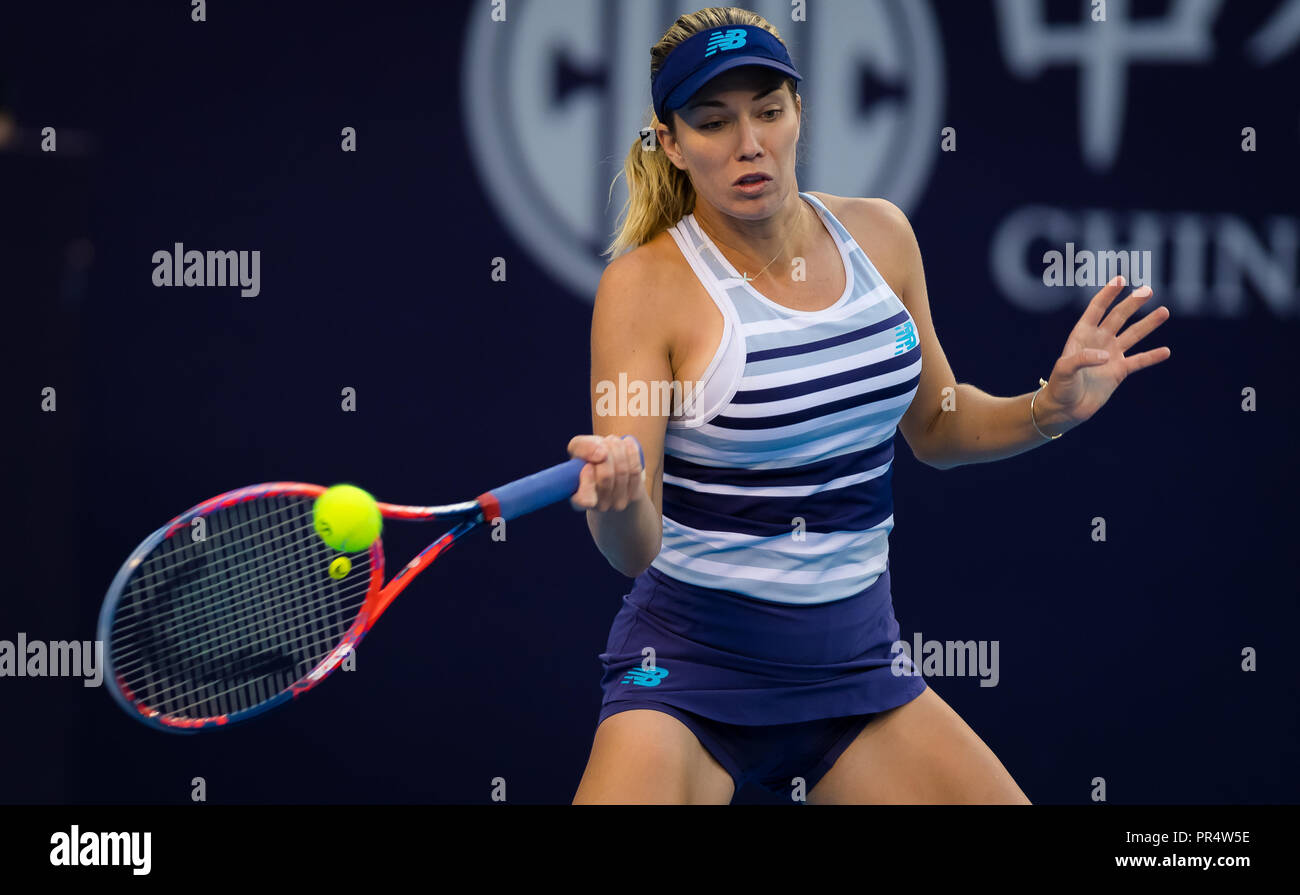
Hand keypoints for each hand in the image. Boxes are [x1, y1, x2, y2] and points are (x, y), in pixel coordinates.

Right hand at [566, 434, 646, 511]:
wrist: (612, 465)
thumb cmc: (590, 457)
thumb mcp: (578, 449)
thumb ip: (582, 448)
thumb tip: (601, 454)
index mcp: (578, 499)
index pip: (583, 499)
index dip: (587, 479)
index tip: (587, 465)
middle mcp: (598, 506)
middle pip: (606, 476)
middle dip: (606, 452)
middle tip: (603, 442)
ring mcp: (618, 503)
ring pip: (621, 470)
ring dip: (618, 449)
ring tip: (613, 441)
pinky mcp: (634, 495)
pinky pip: (635, 470)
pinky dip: (631, 452)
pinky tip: (627, 442)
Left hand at [1041, 276, 1171, 425]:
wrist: (1065, 408)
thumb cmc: (1059, 386)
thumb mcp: (1064, 370)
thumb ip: (1082, 359)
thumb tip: (1106, 355)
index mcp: (1082, 335)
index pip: (1096, 310)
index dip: (1107, 295)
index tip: (1120, 279)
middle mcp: (1099, 341)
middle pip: (1118, 317)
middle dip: (1132, 303)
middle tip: (1148, 290)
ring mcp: (1111, 355)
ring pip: (1133, 335)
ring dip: (1148, 324)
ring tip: (1164, 311)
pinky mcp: (1119, 372)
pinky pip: (1139, 361)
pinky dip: (1152, 356)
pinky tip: (1166, 351)